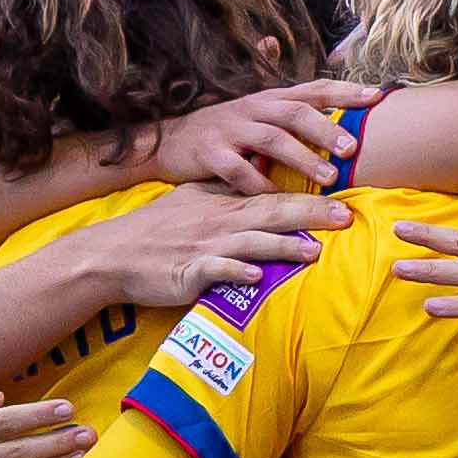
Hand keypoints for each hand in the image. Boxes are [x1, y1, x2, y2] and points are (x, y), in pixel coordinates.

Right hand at [91, 175, 343, 308]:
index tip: (343, 197)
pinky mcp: (189, 272)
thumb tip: (259, 179)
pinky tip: (255, 279)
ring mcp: (205, 247)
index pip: (274, 196)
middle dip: (311, 215)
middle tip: (345, 217)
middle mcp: (220, 222)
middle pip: (272, 214)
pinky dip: (236, 274)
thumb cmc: (155, 231)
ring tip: (314, 252)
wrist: (112, 254)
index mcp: (224, 205)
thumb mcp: (192, 201)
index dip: (309, 197)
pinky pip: (216, 272)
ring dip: (283, 246)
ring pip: (251, 242)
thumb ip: (227, 193)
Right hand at [150, 79, 361, 194]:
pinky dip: (258, 184)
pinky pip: (237, 171)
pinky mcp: (209, 155)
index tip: (377, 96)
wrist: (165, 141)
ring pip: (271, 141)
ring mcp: (229, 131)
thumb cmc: (220, 131)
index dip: (344, 91)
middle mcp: (251, 110)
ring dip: (302, 159)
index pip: (311, 89)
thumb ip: (286, 101)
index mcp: (268, 100)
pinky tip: (277, 198)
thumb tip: (318, 87)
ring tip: (328, 179)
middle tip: (352, 149)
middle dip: (326, 129)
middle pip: (294, 114)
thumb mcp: (253, 111)